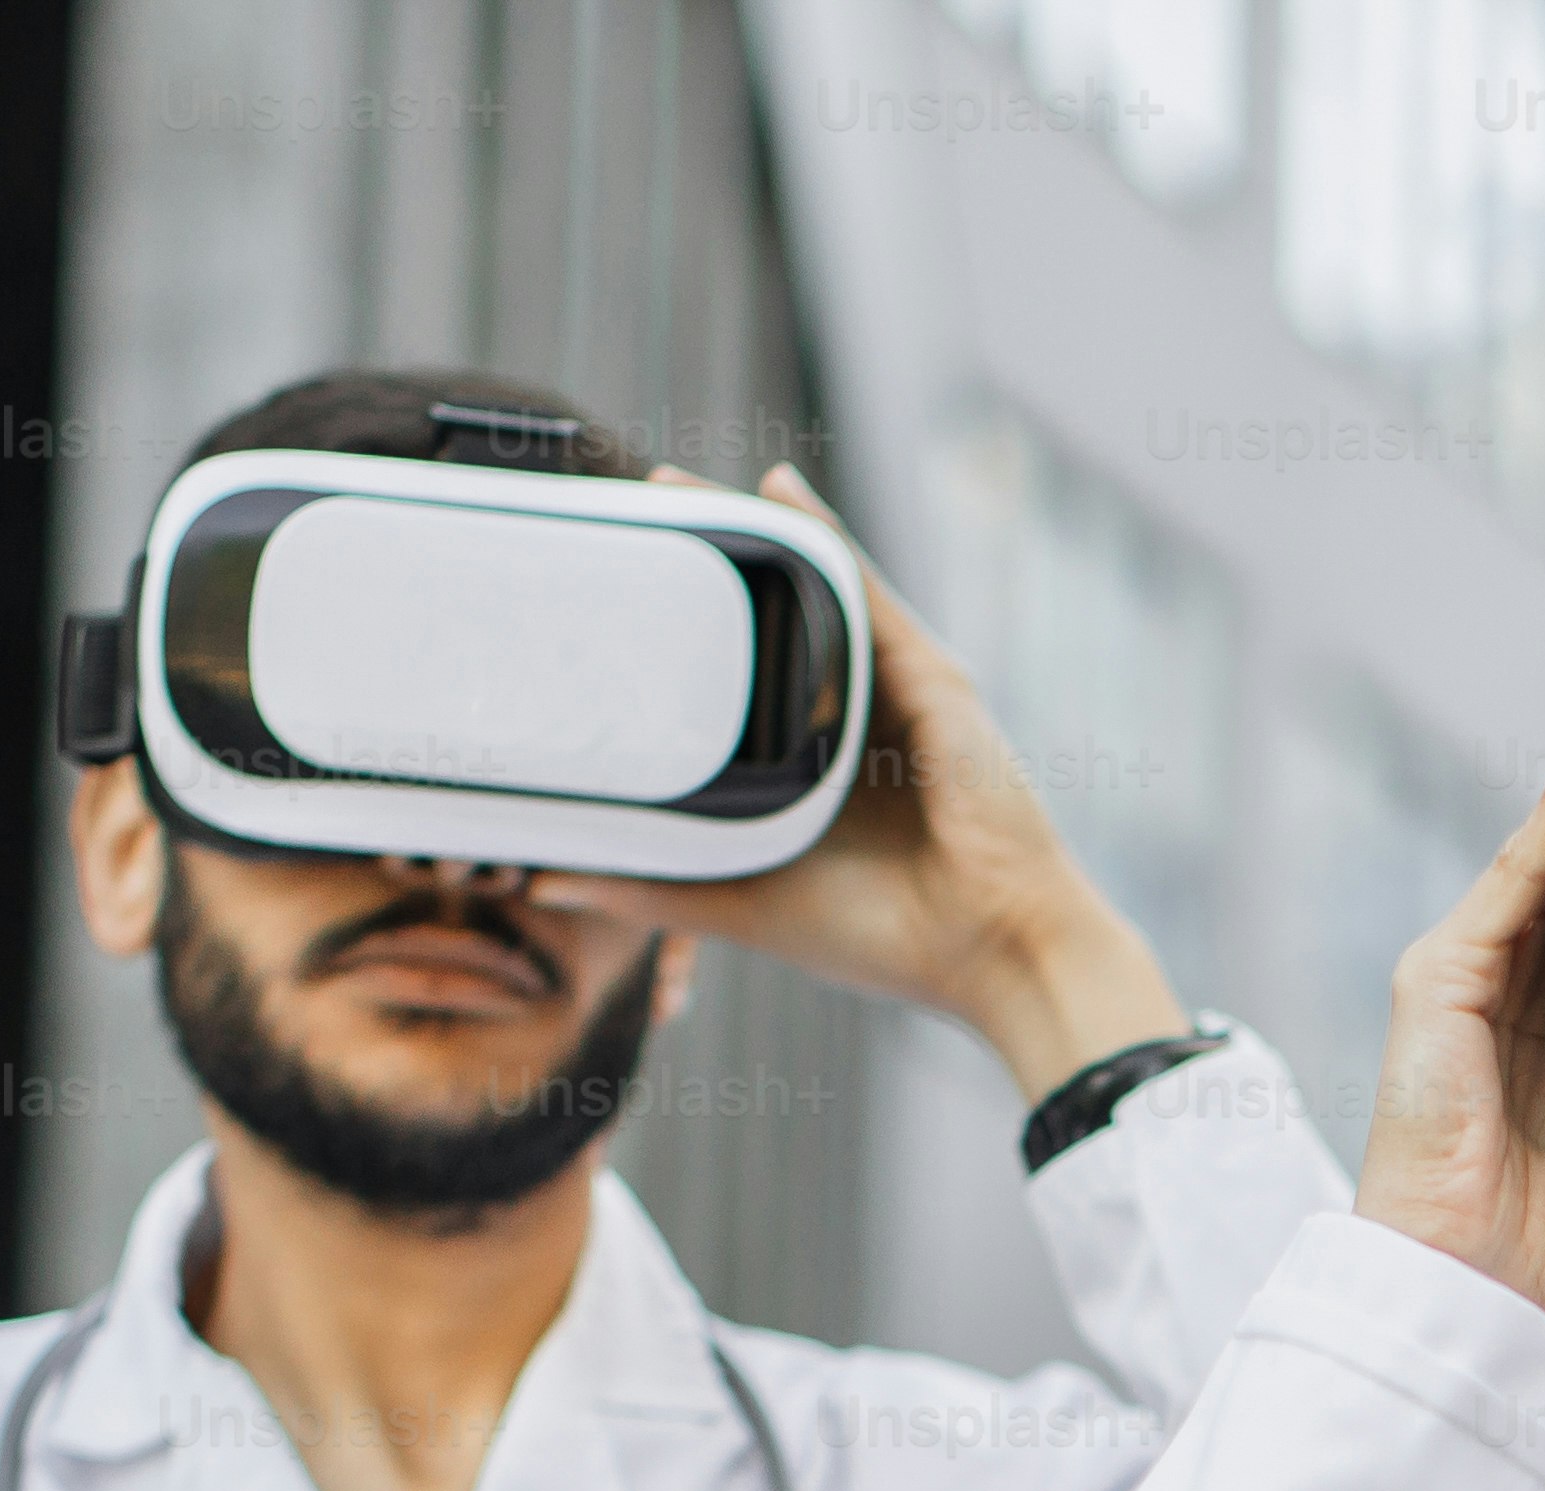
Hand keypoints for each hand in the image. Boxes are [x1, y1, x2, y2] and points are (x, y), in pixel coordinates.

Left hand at [547, 469, 1190, 1102]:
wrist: (995, 952)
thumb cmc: (890, 940)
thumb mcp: (746, 904)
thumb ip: (657, 885)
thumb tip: (549, 877)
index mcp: (817, 769)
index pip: (741, 681)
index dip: (685, 631)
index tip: (617, 589)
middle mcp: (857, 719)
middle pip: (772, 618)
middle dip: (709, 560)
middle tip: (636, 508)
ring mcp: (899, 692)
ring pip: (810, 589)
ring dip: (749, 528)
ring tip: (677, 483)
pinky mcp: (932, 679)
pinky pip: (867, 592)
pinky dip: (824, 537)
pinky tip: (779, 491)